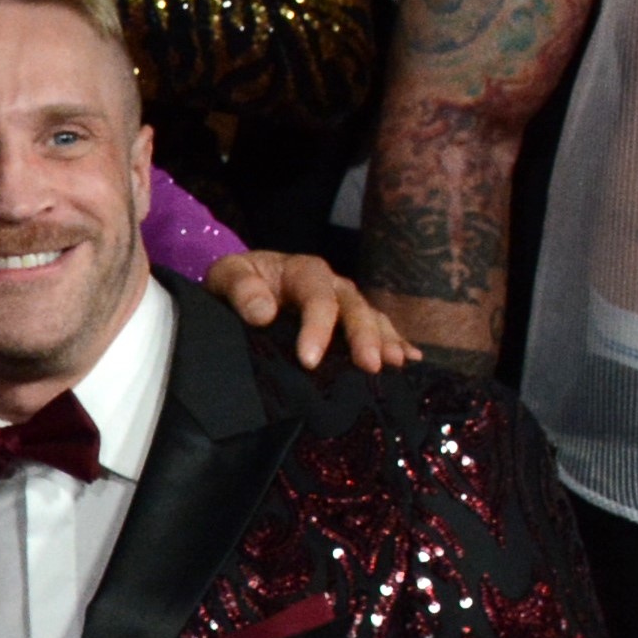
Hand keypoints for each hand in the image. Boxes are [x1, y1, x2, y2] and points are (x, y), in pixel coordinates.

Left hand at [199, 249, 411, 373]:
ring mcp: (346, 303)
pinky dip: (397, 342)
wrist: (243, 288)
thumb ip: (240, 289)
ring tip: (395, 364)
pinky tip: (411, 360)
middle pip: (354, 307)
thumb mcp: (226, 276)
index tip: (308, 361)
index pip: (316, 297)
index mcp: (302, 271)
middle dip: (364, 336)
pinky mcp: (352, 323)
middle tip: (370, 365)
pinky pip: (381, 329)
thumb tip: (263, 313)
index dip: (317, 327)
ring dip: (386, 340)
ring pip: (372, 318)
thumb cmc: (237, 283)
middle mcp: (332, 284)